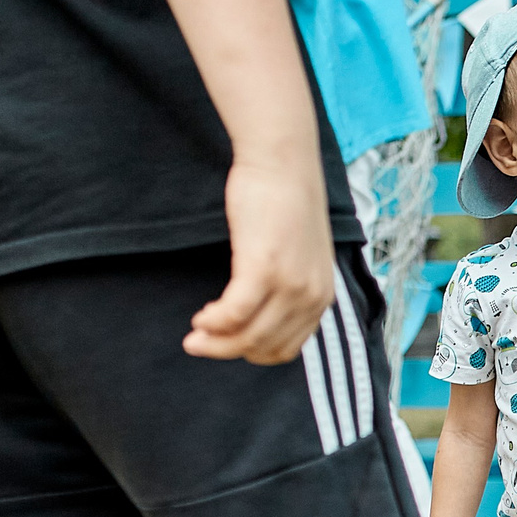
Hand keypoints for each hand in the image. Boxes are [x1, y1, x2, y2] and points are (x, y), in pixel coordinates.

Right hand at [185, 152, 333, 364]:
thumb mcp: (299, 255)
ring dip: (215, 341)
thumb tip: (260, 313)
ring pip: (248, 335)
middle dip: (227, 351)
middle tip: (198, 344)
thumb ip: (289, 285)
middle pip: (264, 347)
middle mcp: (312, 297)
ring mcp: (290, 285)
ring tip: (194, 335)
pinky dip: (214, 322)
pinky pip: (234, 314)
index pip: (286, 348)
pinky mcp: (265, 269)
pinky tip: (200, 317)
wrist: (284, 163)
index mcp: (322, 297)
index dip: (252, 352)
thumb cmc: (284, 202)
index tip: (227, 343)